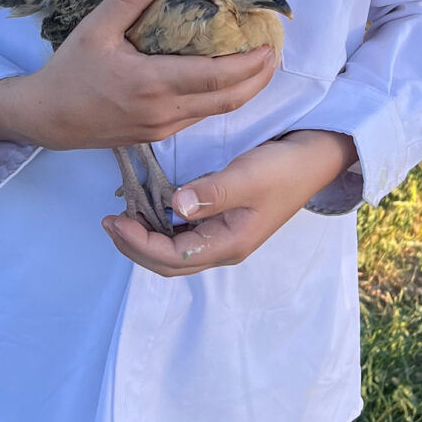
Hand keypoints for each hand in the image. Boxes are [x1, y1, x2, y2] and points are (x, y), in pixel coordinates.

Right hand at [0, 0, 277, 151]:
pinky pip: (198, 118)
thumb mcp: (94, 29)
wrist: (47, 118)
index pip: (215, 77)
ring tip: (258, 68)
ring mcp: (162, 127)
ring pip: (215, 113)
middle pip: (227, 100)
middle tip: (275, 56)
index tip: (270, 47)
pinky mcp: (156, 135)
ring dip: (242, 92)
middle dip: (258, 80)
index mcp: (151, 84)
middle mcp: (163, 111)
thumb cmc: (69, 72)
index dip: (248, 65)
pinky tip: (224, 84)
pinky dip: (219, 100)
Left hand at [103, 129, 358, 276]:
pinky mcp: (222, 222)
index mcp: (227, 245)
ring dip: (143, 238)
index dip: (137, 242)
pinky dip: (159, 227)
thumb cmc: (283, 169)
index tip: (114, 218)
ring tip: (120, 215)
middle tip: (107, 220)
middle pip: (166, 263)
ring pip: (172, 252)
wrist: (314, 159)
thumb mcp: (247, 177)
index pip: (170, 257)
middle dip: (133, 245)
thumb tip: (174, 206)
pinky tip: (146, 208)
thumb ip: (211, 192)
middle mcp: (222, 248)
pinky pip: (182, 235)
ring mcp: (222, 237)